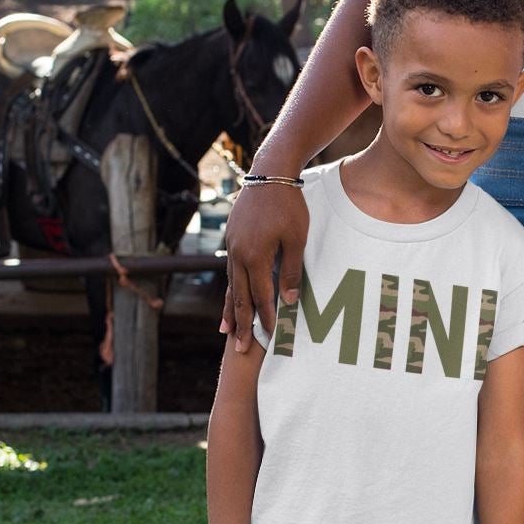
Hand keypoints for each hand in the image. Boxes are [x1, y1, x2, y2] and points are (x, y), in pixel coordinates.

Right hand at [221, 179, 308, 351]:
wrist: (269, 174)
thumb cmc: (289, 205)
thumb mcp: (297, 238)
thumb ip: (292, 270)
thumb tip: (289, 301)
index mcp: (255, 256)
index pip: (262, 296)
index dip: (266, 318)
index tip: (270, 338)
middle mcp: (238, 255)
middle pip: (240, 297)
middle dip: (242, 325)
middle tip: (241, 350)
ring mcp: (232, 247)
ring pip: (231, 286)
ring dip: (230, 310)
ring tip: (227, 332)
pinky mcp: (231, 239)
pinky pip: (230, 272)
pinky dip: (229, 289)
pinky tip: (230, 298)